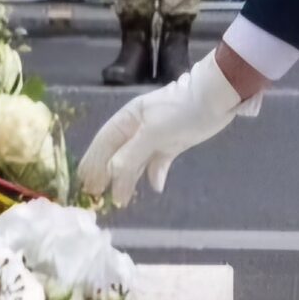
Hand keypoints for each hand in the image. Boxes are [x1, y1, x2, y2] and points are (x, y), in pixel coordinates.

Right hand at [78, 52, 253, 205]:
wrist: (214, 99)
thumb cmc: (179, 111)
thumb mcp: (152, 133)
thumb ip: (130, 155)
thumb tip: (113, 178)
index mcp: (128, 119)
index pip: (104, 143)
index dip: (93, 162)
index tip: (84, 182)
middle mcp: (138, 128)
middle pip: (117, 153)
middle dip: (106, 173)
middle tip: (96, 196)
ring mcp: (156, 136)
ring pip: (136, 161)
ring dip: (128, 179)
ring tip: (120, 200)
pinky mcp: (172, 143)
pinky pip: (158, 162)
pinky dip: (154, 174)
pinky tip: (155, 187)